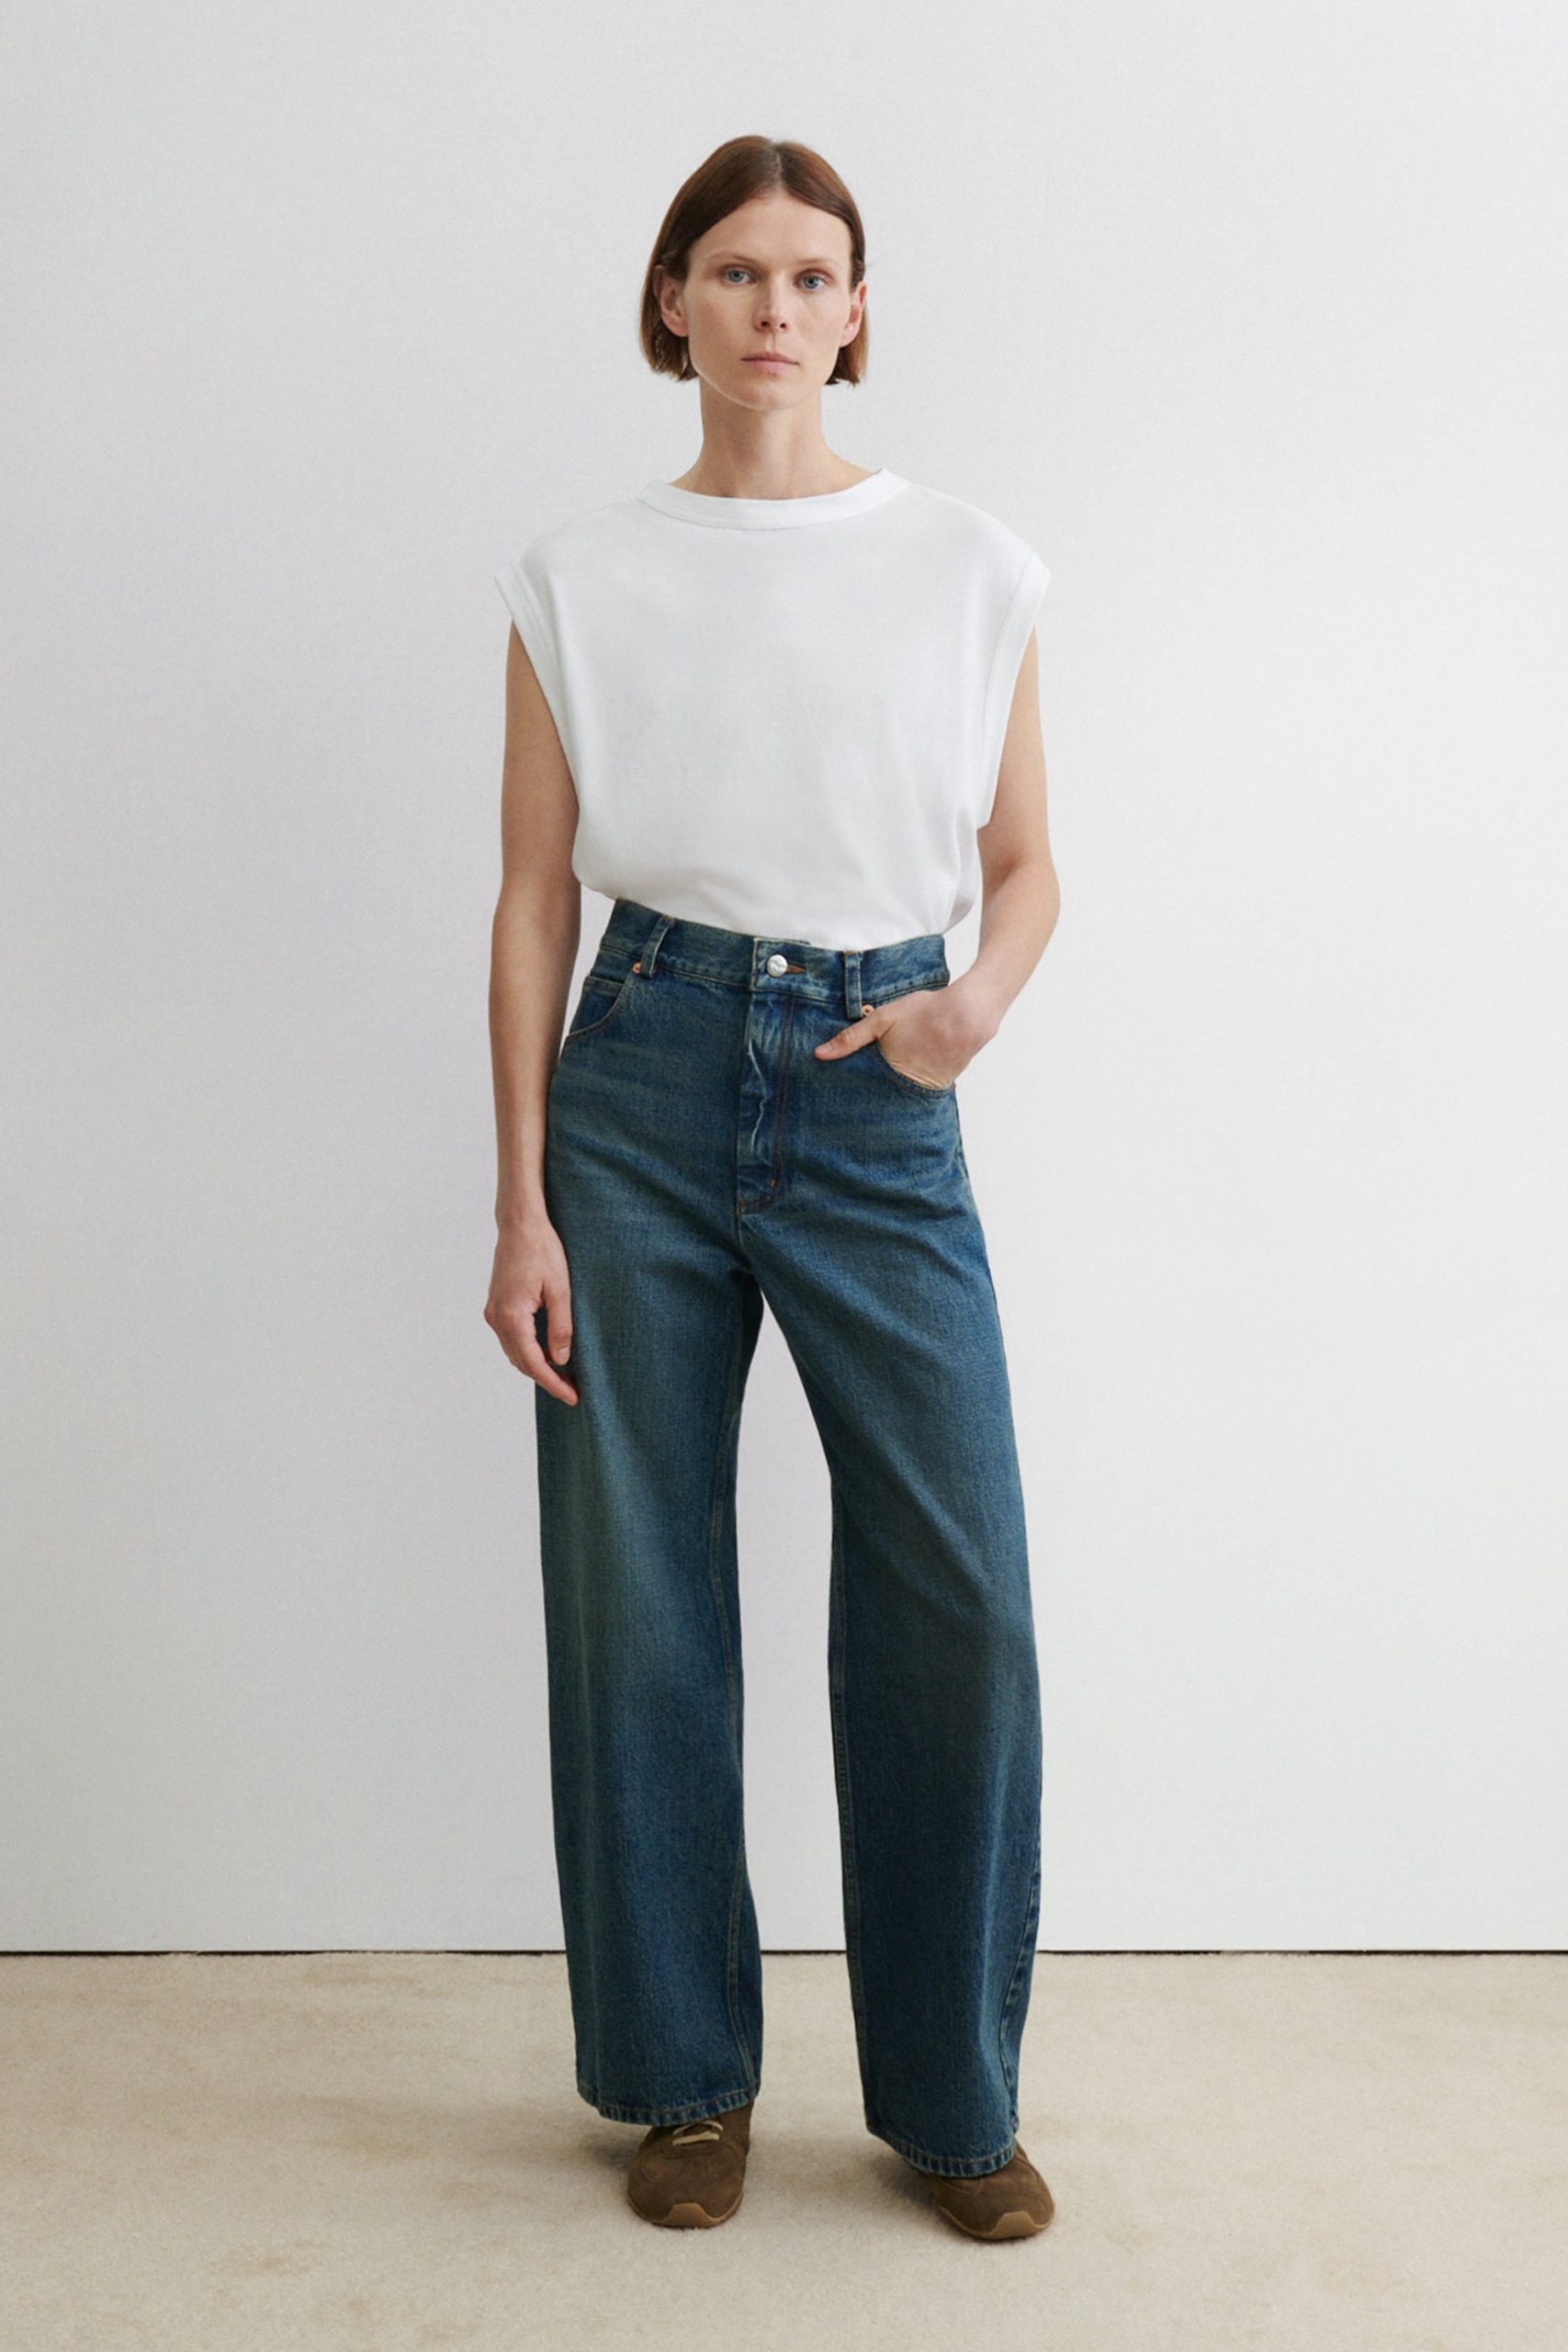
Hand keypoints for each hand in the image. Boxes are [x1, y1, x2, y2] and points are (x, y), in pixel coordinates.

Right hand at [485, 1212, 578, 1402]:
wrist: (519, 1224)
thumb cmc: (542, 1251)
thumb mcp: (560, 1289)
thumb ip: (560, 1327)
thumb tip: (561, 1360)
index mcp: (512, 1317)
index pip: (533, 1362)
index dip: (553, 1383)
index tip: (573, 1397)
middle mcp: (496, 1319)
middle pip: (521, 1362)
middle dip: (546, 1379)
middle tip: (573, 1391)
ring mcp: (493, 1312)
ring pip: (514, 1352)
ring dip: (536, 1366)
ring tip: (563, 1376)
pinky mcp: (496, 1306)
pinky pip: (511, 1338)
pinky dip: (528, 1350)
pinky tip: (547, 1352)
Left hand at [812, 981, 994, 1090]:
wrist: (969, 1013)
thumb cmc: (924, 1012)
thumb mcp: (881, 1019)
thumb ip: (850, 1038)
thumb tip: (819, 1055)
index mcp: (889, 1075)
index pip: (862, 1095)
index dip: (851, 1097)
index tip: (837, 1103)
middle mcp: (908, 1088)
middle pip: (882, 1101)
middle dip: (870, 1101)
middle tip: (856, 1106)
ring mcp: (927, 1090)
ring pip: (902, 1097)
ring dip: (893, 1095)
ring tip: (879, 1096)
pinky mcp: (942, 1086)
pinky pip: (921, 1092)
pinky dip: (913, 1086)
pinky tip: (909, 1078)